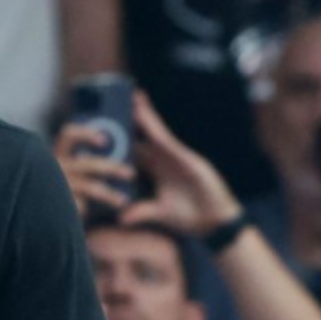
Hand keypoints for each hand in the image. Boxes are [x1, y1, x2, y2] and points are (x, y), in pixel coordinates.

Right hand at [53, 123, 134, 216]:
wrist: (43, 209)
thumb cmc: (65, 183)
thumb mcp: (70, 167)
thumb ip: (84, 159)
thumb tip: (116, 150)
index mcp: (59, 152)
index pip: (69, 135)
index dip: (86, 134)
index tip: (104, 140)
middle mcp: (57, 167)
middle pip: (89, 163)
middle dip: (112, 168)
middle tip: (130, 173)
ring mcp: (60, 185)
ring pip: (91, 187)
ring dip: (110, 194)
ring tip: (123, 200)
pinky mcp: (62, 203)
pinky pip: (81, 206)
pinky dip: (88, 209)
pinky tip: (96, 214)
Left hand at [118, 93, 241, 235]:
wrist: (217, 224)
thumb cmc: (191, 217)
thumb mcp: (160, 212)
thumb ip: (141, 212)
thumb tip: (120, 218)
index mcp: (156, 170)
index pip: (134, 149)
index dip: (120, 136)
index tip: (104, 125)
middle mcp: (163, 159)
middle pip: (143, 134)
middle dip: (131, 117)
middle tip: (114, 98)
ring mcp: (174, 156)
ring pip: (153, 130)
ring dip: (142, 113)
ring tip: (131, 96)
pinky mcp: (184, 157)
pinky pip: (164, 137)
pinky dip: (153, 124)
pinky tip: (143, 112)